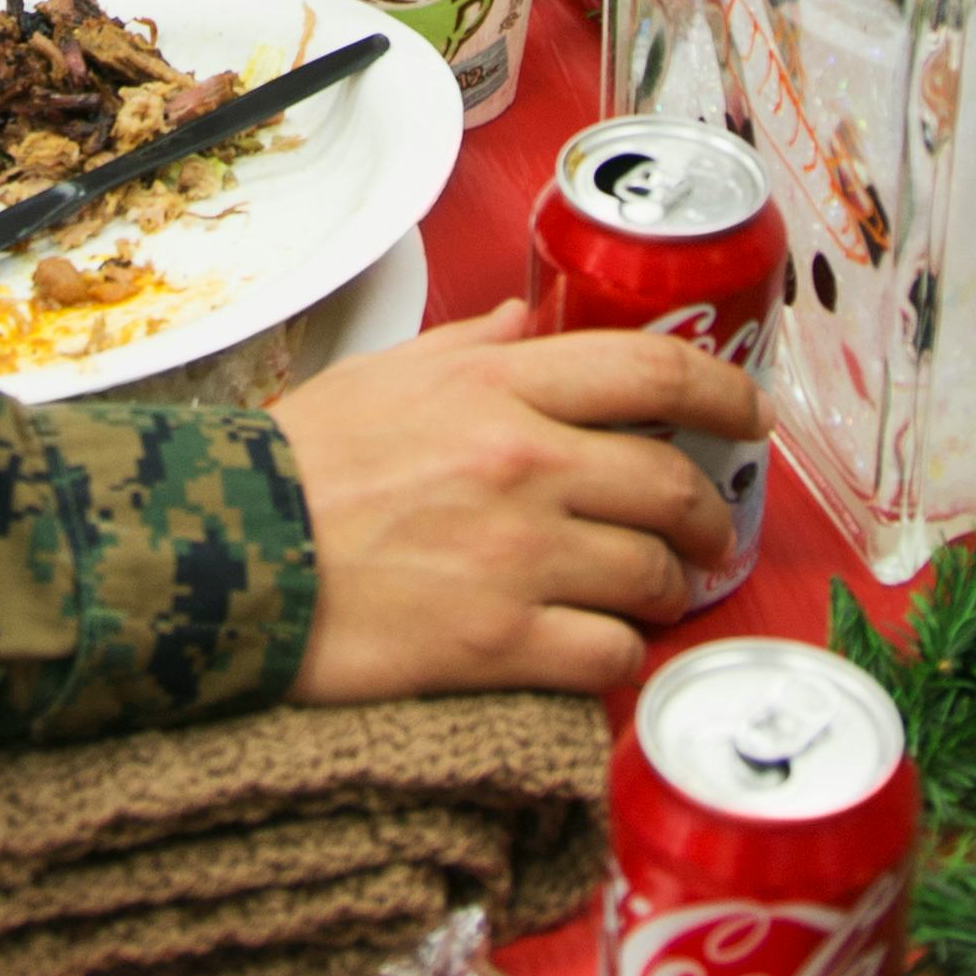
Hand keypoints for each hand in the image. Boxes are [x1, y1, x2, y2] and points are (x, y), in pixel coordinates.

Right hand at [276, 303, 756, 701]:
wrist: (225, 558)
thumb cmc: (296, 468)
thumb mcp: (379, 376)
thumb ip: (469, 348)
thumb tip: (530, 320)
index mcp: (500, 389)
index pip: (654, 368)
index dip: (725, 392)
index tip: (750, 418)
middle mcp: (526, 464)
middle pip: (672, 483)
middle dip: (706, 516)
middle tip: (708, 534)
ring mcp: (518, 556)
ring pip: (652, 575)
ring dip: (668, 590)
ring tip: (657, 597)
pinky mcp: (498, 643)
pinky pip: (608, 654)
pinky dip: (619, 655)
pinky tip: (601, 650)